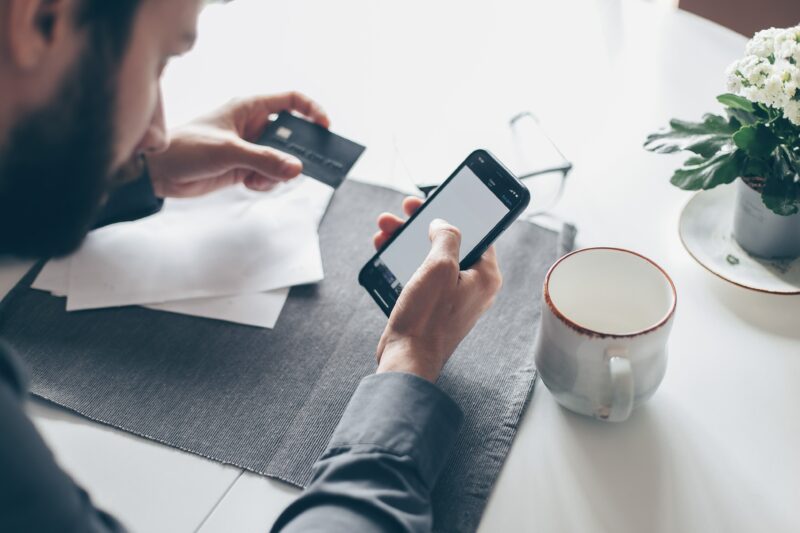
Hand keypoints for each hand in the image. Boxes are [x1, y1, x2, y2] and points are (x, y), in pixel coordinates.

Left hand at [146, 92, 329, 197]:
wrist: (158, 172)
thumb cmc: (186, 148)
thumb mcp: (228, 152)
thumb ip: (264, 160)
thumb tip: (296, 169)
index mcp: (249, 108)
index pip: (290, 101)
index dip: (311, 111)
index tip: (325, 128)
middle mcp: (252, 126)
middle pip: (291, 134)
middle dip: (297, 152)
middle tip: (306, 165)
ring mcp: (250, 148)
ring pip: (282, 160)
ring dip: (277, 172)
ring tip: (258, 179)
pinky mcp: (244, 167)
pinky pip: (269, 175)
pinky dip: (265, 182)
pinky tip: (248, 184)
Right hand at [372, 197, 502, 381]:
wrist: (406, 359)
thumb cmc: (426, 318)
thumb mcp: (439, 267)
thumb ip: (446, 236)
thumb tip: (442, 225)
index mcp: (486, 276)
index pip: (480, 232)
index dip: (457, 213)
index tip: (438, 200)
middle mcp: (473, 286)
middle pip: (451, 242)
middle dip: (423, 224)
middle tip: (406, 209)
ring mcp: (452, 297)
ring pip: (431, 256)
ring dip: (407, 239)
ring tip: (385, 228)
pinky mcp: (432, 305)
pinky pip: (420, 273)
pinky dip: (404, 260)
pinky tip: (385, 249)